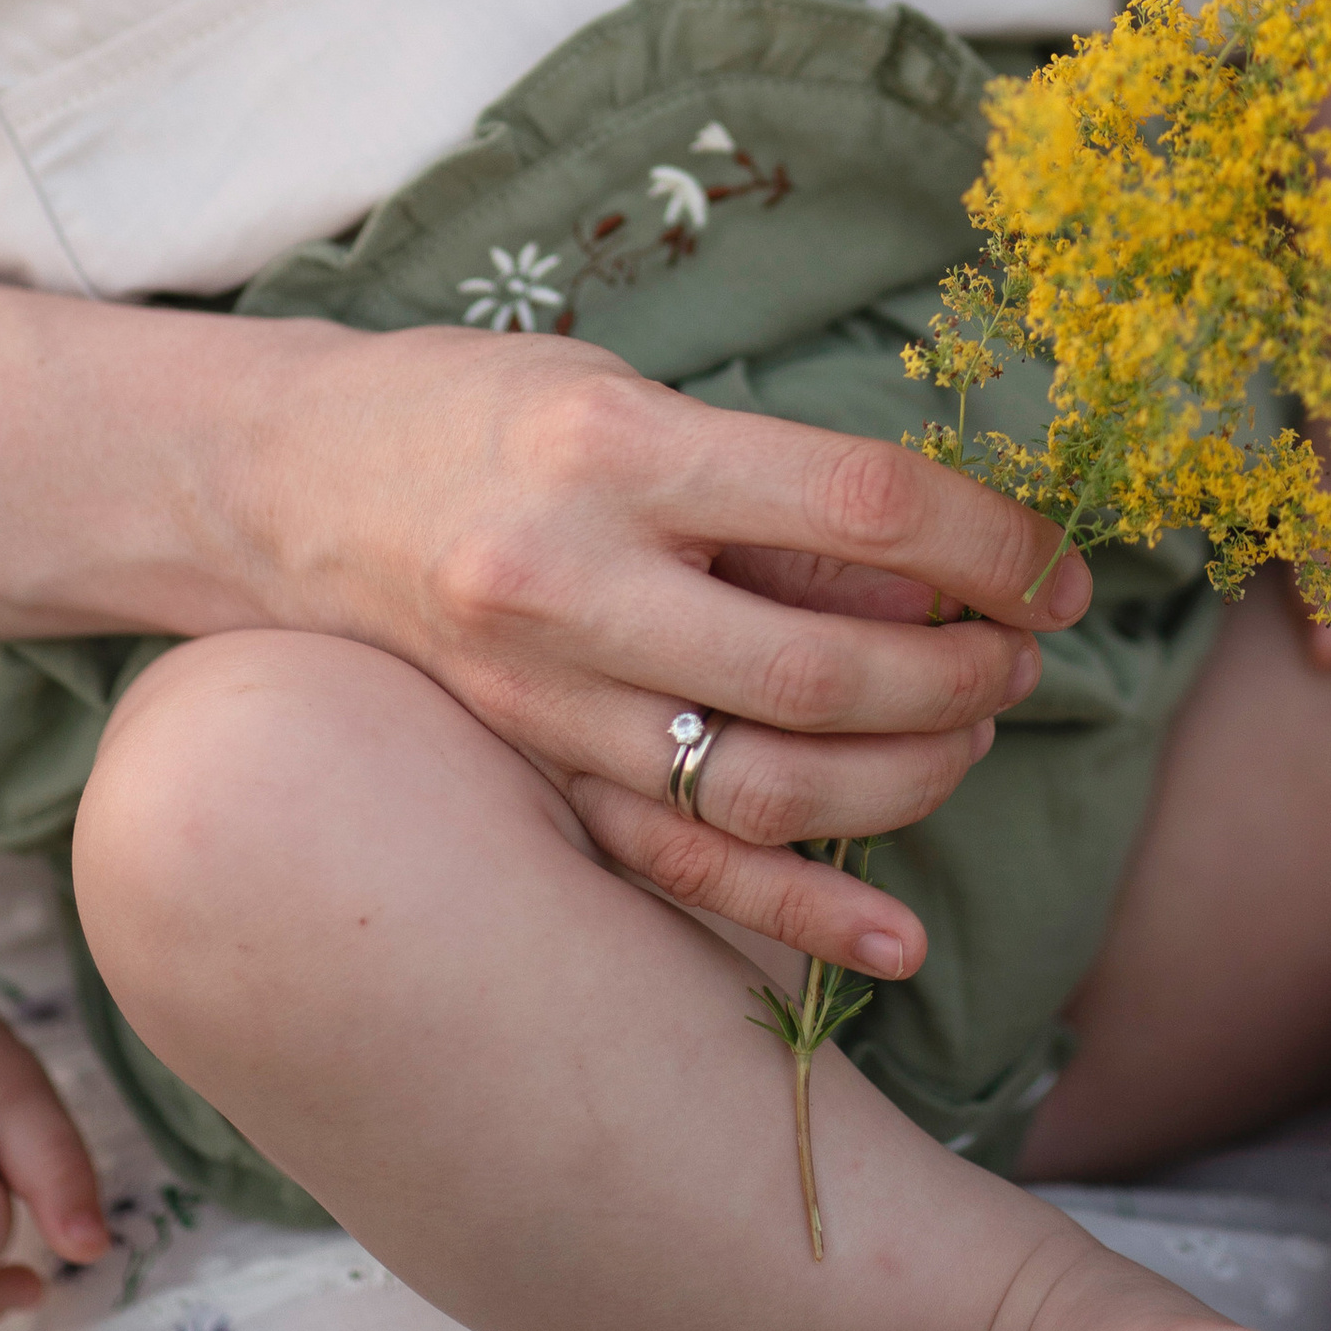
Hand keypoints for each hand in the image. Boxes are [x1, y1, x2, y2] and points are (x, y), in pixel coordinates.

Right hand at [247, 321, 1088, 972]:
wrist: (277, 479)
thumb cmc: (475, 410)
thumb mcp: (625, 393)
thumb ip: (760, 481)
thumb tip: (931, 558)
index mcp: (616, 447)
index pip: (857, 505)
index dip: (988, 544)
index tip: (1054, 564)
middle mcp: (573, 579)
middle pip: (825, 667)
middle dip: (962, 672)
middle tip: (1024, 654)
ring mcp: (539, 694)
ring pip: (765, 784)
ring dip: (907, 776)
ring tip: (970, 733)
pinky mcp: (526, 769)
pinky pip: (675, 865)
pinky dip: (796, 912)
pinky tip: (894, 936)